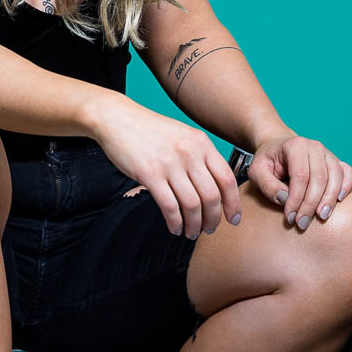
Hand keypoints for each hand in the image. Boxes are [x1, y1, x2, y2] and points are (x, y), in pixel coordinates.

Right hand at [91, 95, 241, 238]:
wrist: (118, 118)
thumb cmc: (149, 130)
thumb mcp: (183, 136)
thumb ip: (200, 156)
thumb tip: (216, 186)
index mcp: (201, 143)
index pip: (227, 178)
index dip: (233, 203)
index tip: (232, 219)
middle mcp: (189, 153)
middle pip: (212, 196)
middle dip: (213, 219)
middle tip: (209, 230)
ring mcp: (169, 163)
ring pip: (192, 205)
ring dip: (194, 225)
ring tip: (191, 232)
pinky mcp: (149, 174)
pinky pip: (169, 206)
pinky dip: (175, 222)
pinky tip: (174, 228)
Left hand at [248, 131, 351, 230]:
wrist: (277, 147)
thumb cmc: (267, 161)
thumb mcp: (256, 172)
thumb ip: (267, 186)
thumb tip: (286, 200)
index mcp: (295, 146)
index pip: (300, 176)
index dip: (296, 199)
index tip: (289, 217)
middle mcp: (314, 147)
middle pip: (319, 178)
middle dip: (311, 204)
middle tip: (302, 223)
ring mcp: (327, 152)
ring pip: (336, 176)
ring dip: (329, 199)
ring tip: (321, 217)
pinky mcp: (335, 160)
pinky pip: (346, 172)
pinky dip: (346, 186)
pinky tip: (338, 201)